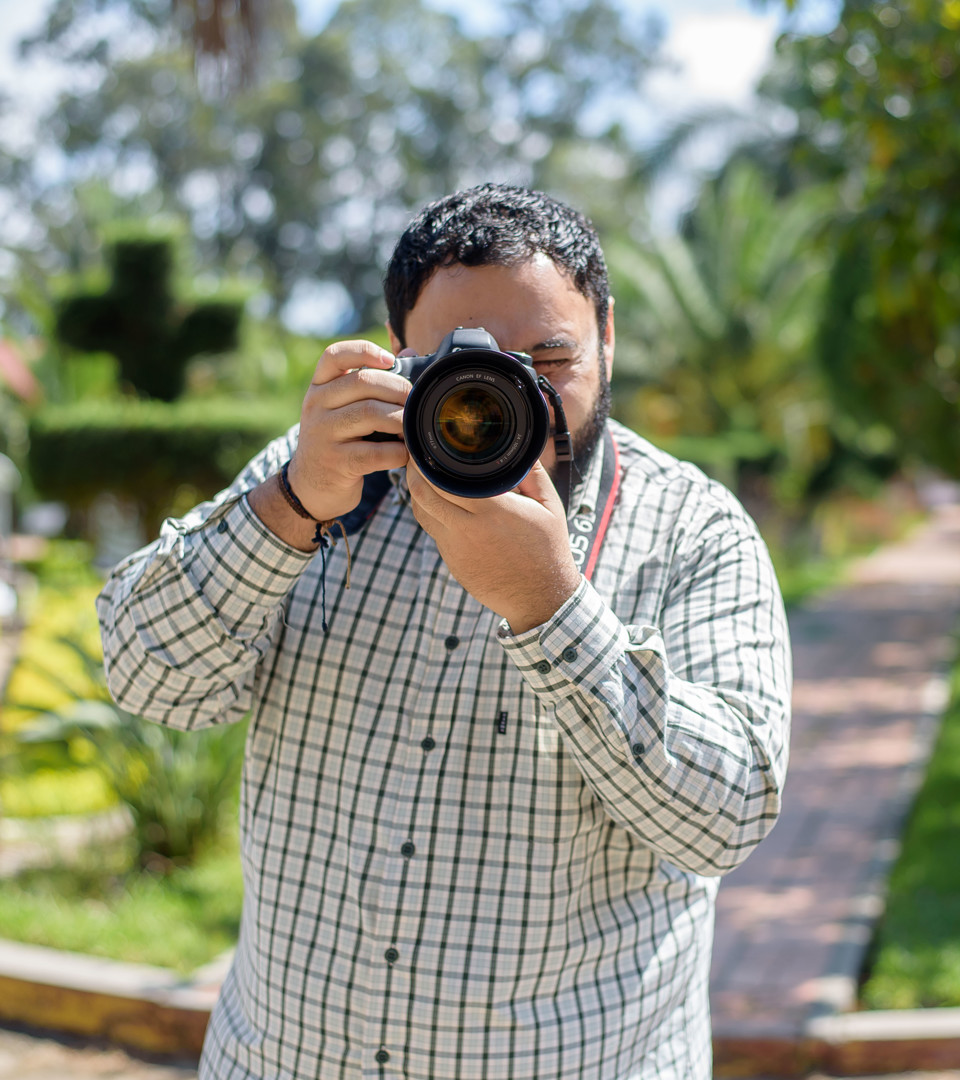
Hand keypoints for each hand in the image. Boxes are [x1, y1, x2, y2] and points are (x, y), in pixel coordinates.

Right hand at [288, 340, 410, 521]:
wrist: (310, 485)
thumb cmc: (338, 440)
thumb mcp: (342, 408)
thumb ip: (371, 381)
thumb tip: (408, 352)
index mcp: (319, 387)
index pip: (334, 356)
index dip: (364, 350)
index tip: (389, 359)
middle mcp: (316, 406)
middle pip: (362, 383)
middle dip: (397, 388)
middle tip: (414, 400)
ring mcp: (323, 435)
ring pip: (369, 414)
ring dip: (400, 418)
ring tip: (412, 426)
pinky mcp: (336, 463)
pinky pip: (374, 452)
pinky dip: (397, 452)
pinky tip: (404, 453)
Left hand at [406, 460, 581, 632]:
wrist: (541, 598)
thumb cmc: (548, 548)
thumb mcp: (549, 506)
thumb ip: (532, 474)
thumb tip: (520, 447)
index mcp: (492, 510)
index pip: (444, 478)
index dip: (430, 461)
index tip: (429, 447)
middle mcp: (468, 529)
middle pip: (424, 494)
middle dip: (414, 472)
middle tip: (417, 456)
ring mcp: (456, 548)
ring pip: (422, 513)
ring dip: (417, 493)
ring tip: (421, 476)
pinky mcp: (452, 562)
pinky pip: (434, 532)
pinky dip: (431, 515)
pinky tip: (438, 504)